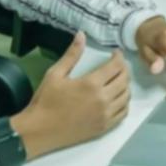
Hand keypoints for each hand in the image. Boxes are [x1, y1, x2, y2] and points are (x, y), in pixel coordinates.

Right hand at [10, 32, 130, 158]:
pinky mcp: (104, 127)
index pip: (116, 66)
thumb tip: (81, 34)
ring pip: (126, 96)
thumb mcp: (55, 74)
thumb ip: (72, 55)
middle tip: (117, 65)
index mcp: (91, 84)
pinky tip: (117, 98)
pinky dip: (124, 103)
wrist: (39, 131)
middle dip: (124, 69)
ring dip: (125, 85)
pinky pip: (123, 113)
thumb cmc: (45, 101)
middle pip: (125, 80)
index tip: (115, 53)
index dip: (118, 57)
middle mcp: (103, 99)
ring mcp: (105, 115)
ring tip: (117, 80)